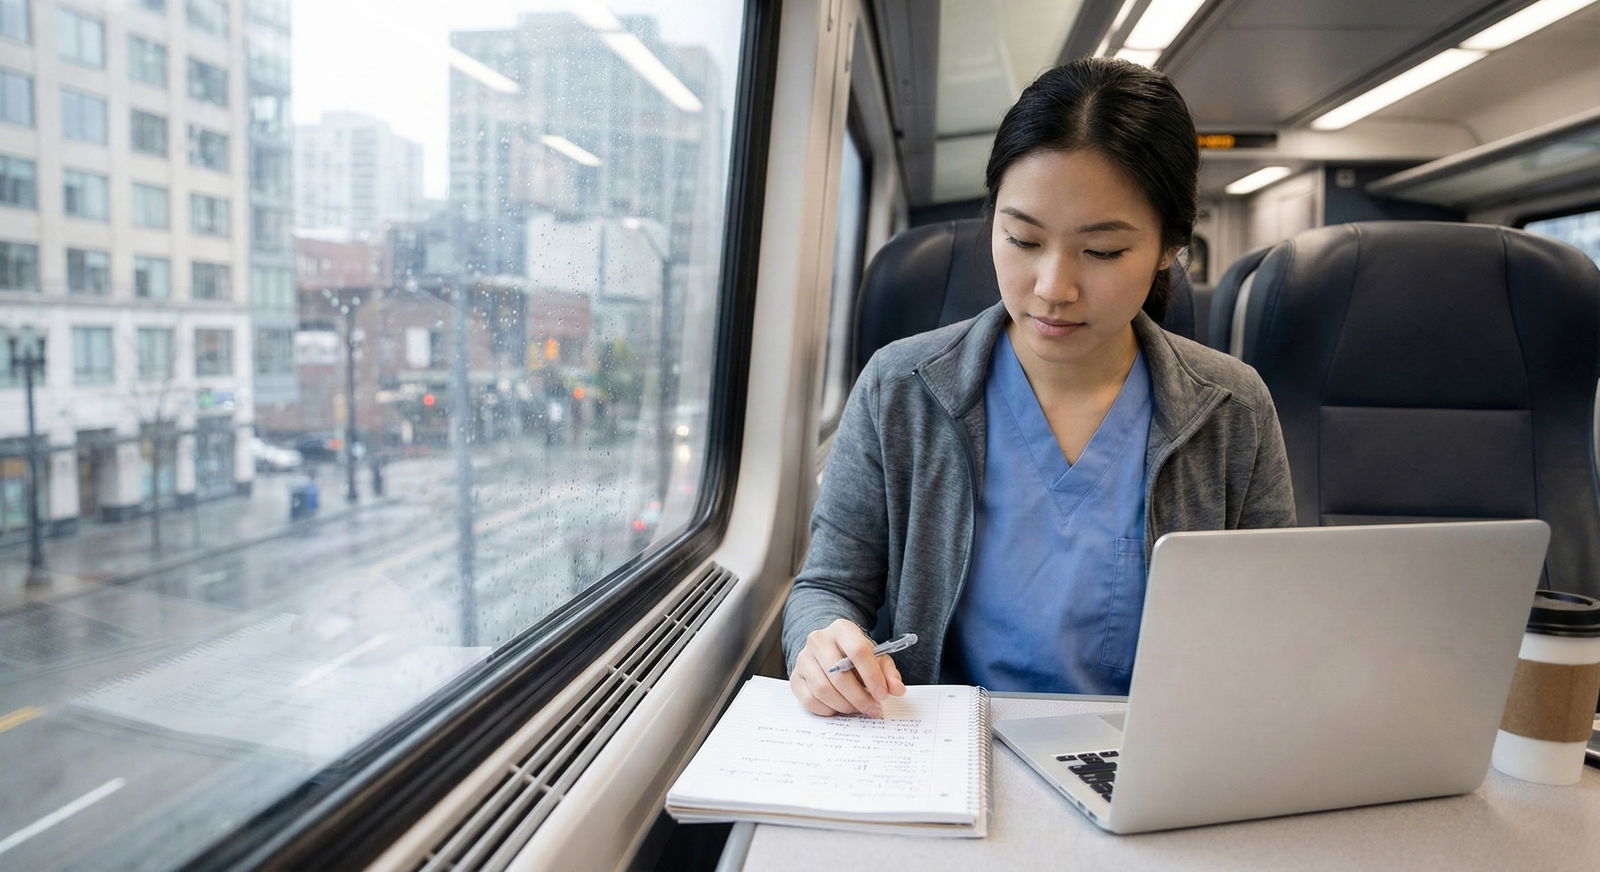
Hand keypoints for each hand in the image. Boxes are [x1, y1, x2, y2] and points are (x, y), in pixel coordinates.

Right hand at [789, 619, 906, 716]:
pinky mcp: (795, 677)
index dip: (872, 676)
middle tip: (873, 709)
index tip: (882, 695)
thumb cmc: (854, 654)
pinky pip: (810, 700)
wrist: (828, 650)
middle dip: (859, 698)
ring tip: (858, 709)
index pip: (858, 650)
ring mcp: (803, 658)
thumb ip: (888, 672)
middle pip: (839, 675)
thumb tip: (896, 689)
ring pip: (823, 690)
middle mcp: (818, 640)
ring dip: (845, 706)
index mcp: (842, 629)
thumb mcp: (875, 657)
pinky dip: (828, 710)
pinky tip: (840, 708)